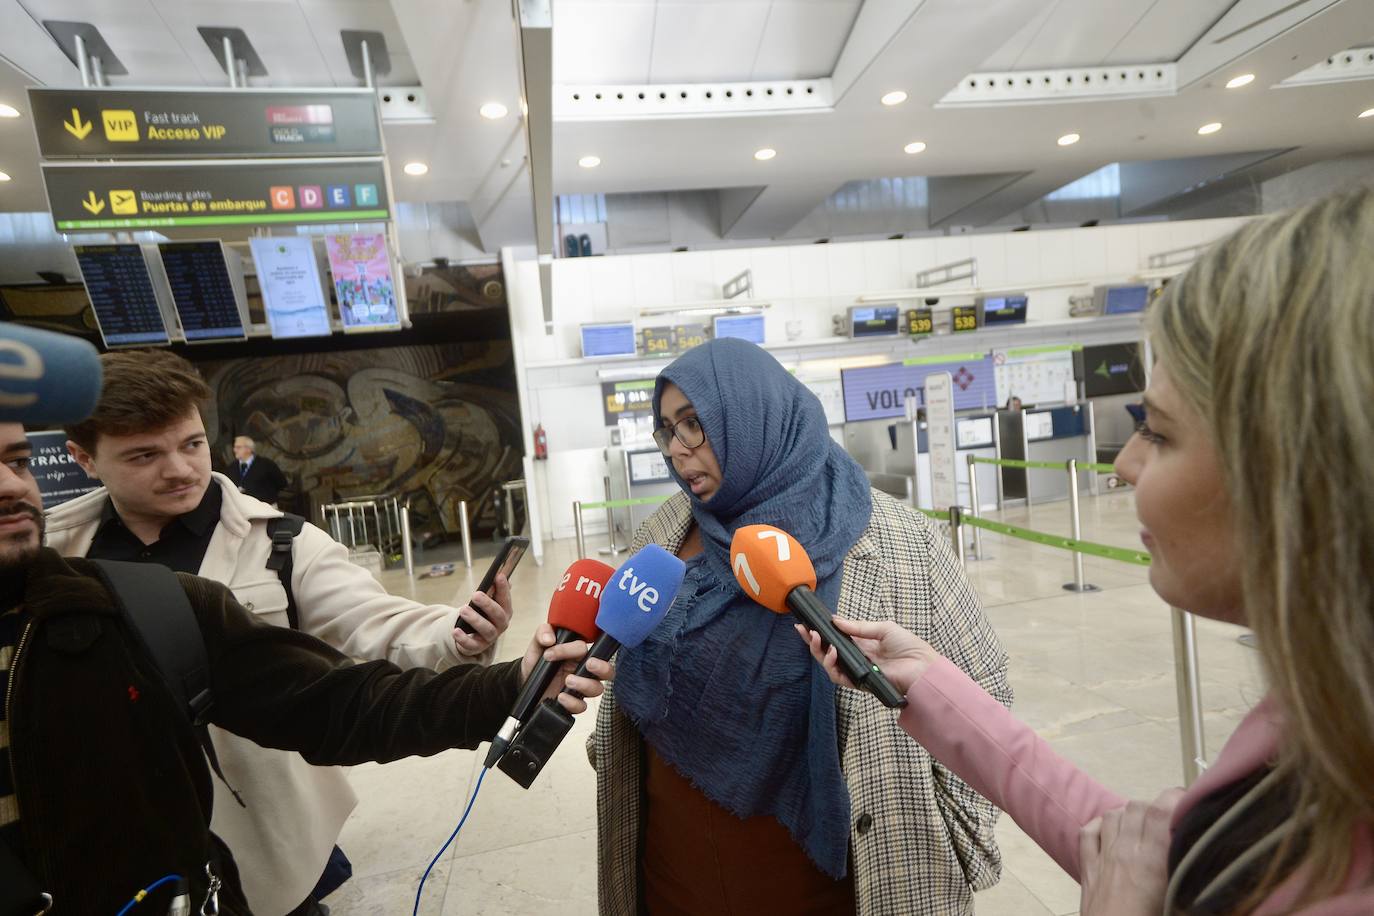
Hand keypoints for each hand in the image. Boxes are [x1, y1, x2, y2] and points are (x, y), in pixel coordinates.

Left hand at [451, 573, 513, 656]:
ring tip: (463, 610)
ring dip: (475, 619)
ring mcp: (490, 637)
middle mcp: (501, 625)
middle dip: (487, 604)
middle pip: (498, 615)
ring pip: (487, 630)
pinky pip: (472, 644)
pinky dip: (464, 638)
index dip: (503, 588)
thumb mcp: (488, 603)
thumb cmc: (483, 615)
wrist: (474, 636)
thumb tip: (500, 575)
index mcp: (505, 612)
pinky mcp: (478, 647)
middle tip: (476, 594)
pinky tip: (456, 631)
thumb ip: (494, 591)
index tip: (498, 576)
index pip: (506, 599)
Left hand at [518, 622, 612, 715]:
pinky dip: (573, 702)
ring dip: (585, 684)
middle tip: (589, 664)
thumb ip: (542, 634)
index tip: (549, 653)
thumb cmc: (536, 662)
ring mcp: (579, 688)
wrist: (523, 683)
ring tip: (568, 681)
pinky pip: (582, 706)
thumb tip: (550, 638)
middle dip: (602, 667)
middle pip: (607, 671)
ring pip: (597, 689)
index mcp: (577, 655)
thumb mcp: (537, 645)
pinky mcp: (572, 703)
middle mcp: (583, 671)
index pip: (585, 649)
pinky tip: (560, 698)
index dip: (570, 649)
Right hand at [795, 617, 937, 695]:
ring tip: (817, 639)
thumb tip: (836, 620)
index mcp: (861, 644)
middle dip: (812, 642)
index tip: (806, 623)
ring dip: (819, 652)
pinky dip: (832, 665)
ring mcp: (856, 671)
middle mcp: (856, 658)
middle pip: (826, 652)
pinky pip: (838, 677)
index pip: (834, 639)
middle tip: (804, 630)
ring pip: (828, 666)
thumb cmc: (908, 647)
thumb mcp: (883, 628)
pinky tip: (832, 653)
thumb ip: (858, 627)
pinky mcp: (859, 683)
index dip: (820, 633)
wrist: (922, 666)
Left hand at [1079, 788, 1183, 915]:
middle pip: (1137, 806)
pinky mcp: (1087, 871)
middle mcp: (1124, 853)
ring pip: (1112, 815)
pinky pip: (1088, 833)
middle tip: (1173, 820)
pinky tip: (1112, 834)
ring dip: (1130, 814)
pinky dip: (1100, 827)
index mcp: (1151, 863)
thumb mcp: (1179, 903)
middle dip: (1157, 806)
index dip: (1176, 797)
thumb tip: (1211, 869)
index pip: (1160, 810)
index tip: (1192, 802)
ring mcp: (1103, 860)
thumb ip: (1193, 881)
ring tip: (1146, 827)